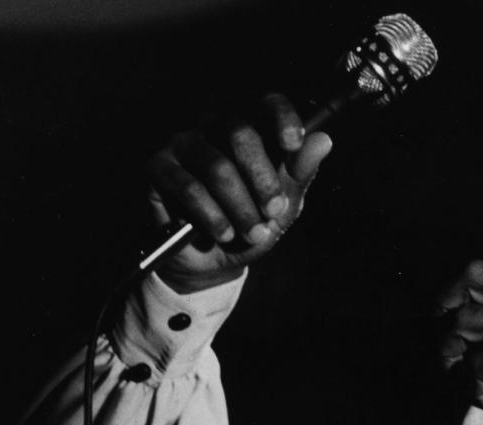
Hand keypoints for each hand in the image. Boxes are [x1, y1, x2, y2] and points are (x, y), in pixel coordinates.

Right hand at [147, 93, 332, 292]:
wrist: (214, 262)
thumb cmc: (251, 224)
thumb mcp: (284, 205)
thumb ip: (300, 172)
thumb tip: (324, 140)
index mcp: (251, 130)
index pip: (266, 104)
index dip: (282, 118)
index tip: (293, 143)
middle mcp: (215, 127)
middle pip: (241, 134)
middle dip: (263, 180)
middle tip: (274, 211)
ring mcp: (185, 143)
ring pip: (217, 167)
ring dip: (240, 207)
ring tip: (252, 233)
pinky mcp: (159, 166)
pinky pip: (189, 187)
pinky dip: (212, 215)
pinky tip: (223, 233)